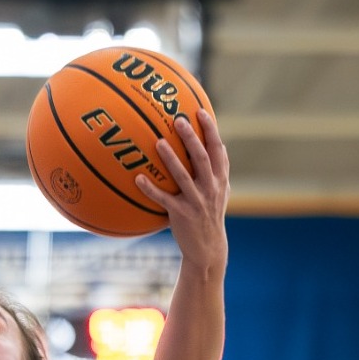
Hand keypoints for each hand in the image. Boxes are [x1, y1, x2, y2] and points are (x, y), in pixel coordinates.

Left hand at [135, 107, 229, 270]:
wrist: (208, 248)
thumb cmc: (210, 215)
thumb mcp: (221, 192)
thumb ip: (219, 170)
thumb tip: (220, 144)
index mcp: (220, 179)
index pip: (217, 149)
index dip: (210, 130)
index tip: (199, 111)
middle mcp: (210, 188)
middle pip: (201, 158)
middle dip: (191, 137)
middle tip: (178, 120)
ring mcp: (196, 201)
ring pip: (183, 176)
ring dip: (171, 159)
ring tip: (158, 142)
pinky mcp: (181, 214)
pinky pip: (163, 199)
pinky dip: (150, 189)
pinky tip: (137, 178)